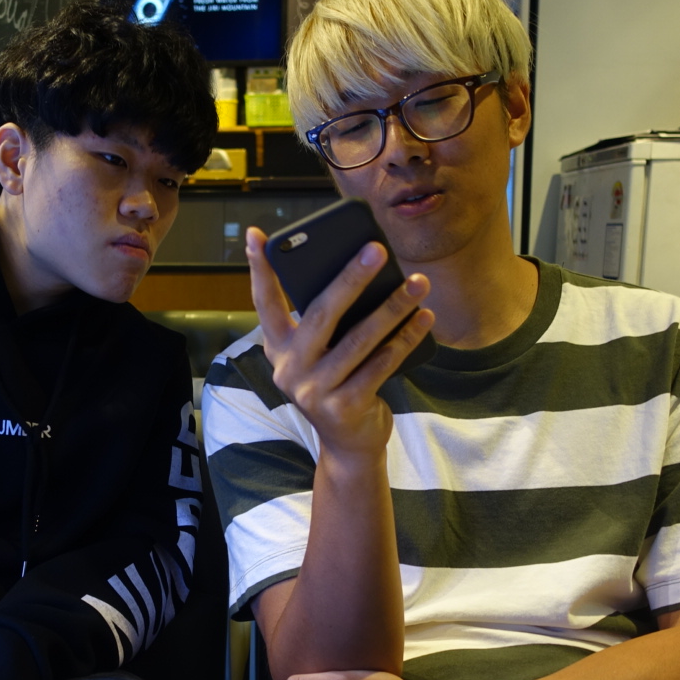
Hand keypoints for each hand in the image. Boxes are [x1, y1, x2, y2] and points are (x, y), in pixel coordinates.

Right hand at [248, 229, 433, 460]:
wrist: (350, 445)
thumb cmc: (340, 384)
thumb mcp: (323, 354)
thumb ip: (330, 323)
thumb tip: (364, 273)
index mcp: (279, 349)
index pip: (265, 303)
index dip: (259, 269)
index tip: (256, 234)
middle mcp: (289, 369)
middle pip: (321, 313)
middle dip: (351, 277)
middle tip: (376, 248)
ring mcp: (314, 391)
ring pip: (359, 339)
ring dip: (393, 307)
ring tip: (418, 283)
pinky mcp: (343, 407)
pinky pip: (381, 364)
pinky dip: (405, 339)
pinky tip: (423, 318)